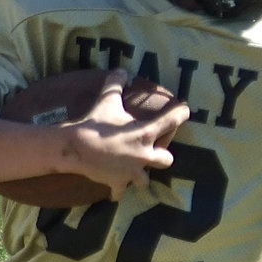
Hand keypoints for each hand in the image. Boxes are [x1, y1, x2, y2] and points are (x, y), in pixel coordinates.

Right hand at [66, 70, 190, 198]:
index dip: (180, 114)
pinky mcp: (117, 183)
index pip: (171, 122)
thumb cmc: (95, 123)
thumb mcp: (107, 100)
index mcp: (146, 134)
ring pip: (145, 181)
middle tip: (154, 150)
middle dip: (161, 155)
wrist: (76, 148)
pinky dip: (117, 190)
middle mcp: (144, 156)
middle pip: (166, 160)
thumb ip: (115, 84)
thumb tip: (121, 69)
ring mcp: (131, 173)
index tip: (185, 110)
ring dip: (141, 176)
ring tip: (135, 170)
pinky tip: (114, 187)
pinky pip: (119, 192)